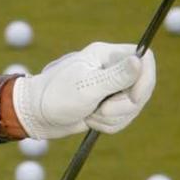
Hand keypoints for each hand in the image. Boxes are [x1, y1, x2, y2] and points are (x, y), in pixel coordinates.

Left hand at [14, 40, 157, 141]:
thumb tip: (141, 59)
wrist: (34, 116)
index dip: (145, 80)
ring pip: (133, 106)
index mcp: (107, 55)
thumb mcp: (86, 87)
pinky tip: (89, 120)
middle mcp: (112, 68)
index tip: (134, 98)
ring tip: (90, 114)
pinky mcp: (107, 104)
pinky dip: (108, 124)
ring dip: (114, 117)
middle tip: (101, 109)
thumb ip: (116, 76)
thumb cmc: (55, 97)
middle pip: (143, 87)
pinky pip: (123, 118)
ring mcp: (111, 87)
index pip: (145, 59)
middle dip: (125, 106)